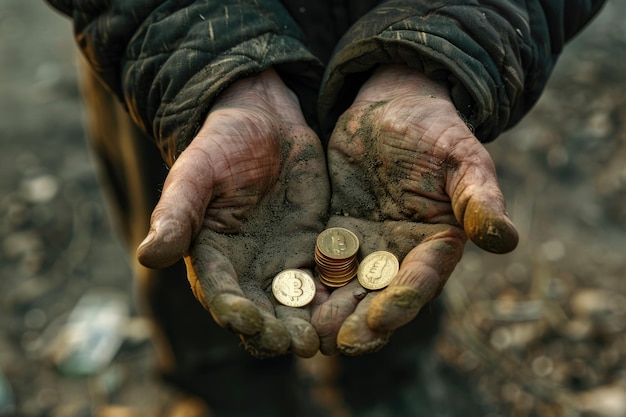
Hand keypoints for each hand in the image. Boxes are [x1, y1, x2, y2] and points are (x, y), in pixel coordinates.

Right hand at [137, 69, 329, 357]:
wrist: (263, 123)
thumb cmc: (220, 146)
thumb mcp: (195, 174)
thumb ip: (176, 215)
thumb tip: (148, 256)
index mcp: (214, 260)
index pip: (221, 294)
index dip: (232, 310)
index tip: (246, 321)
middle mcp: (249, 272)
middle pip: (263, 313)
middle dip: (279, 331)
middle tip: (297, 344)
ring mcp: (286, 264)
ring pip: (300, 306)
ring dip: (313, 324)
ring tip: (329, 337)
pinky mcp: (318, 251)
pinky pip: (331, 280)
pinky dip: (342, 296)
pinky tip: (358, 305)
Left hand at [312, 65, 517, 354]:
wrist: (391, 109)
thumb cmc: (434, 130)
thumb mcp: (461, 159)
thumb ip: (478, 199)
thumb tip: (507, 239)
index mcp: (436, 245)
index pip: (420, 280)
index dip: (403, 300)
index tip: (382, 319)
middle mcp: (400, 256)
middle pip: (381, 296)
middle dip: (362, 321)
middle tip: (341, 344)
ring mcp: (365, 248)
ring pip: (347, 288)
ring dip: (331, 312)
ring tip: (310, 335)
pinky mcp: (335, 236)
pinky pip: (319, 264)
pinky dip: (308, 283)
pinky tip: (288, 300)